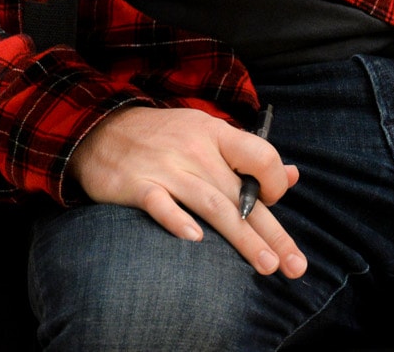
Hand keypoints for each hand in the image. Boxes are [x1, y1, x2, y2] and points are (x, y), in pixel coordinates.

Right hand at [68, 106, 307, 278]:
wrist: (99, 127)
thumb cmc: (163, 137)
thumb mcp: (205, 133)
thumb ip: (247, 156)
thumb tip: (293, 176)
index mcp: (214, 134)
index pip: (260, 156)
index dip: (274, 184)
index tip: (273, 203)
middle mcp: (194, 150)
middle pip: (241, 195)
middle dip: (271, 233)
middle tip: (294, 266)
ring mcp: (165, 167)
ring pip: (212, 205)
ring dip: (242, 238)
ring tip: (266, 266)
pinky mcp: (137, 184)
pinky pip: (161, 204)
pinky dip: (177, 221)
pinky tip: (195, 240)